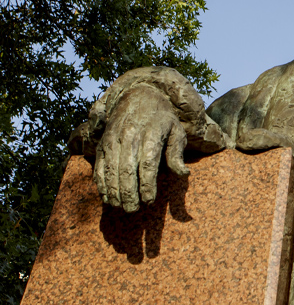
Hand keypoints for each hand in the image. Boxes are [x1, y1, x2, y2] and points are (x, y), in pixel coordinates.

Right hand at [93, 84, 188, 212]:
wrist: (140, 94)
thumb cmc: (163, 118)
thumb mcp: (177, 131)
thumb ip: (177, 153)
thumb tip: (183, 174)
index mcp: (151, 133)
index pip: (147, 164)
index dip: (147, 185)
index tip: (150, 201)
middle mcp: (129, 136)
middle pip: (126, 169)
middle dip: (129, 192)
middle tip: (133, 209)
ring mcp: (113, 139)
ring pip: (110, 169)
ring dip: (114, 191)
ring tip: (120, 206)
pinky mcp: (102, 142)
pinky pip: (99, 165)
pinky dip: (101, 183)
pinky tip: (107, 197)